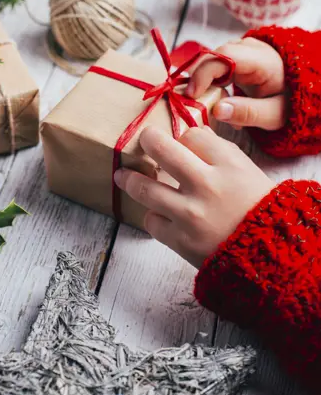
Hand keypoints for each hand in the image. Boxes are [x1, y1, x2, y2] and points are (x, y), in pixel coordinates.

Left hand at [114, 126, 273, 267]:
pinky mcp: (180, 240)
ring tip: (122, 176)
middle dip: (147, 140)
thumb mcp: (248, 172)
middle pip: (162, 149)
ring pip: (145, 187)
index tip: (183, 144)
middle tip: (142, 140)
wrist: (272, 259)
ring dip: (129, 179)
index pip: (192, 135)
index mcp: (228, 165)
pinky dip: (153, 215)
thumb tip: (191, 135)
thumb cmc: (261, 211)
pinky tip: (157, 212)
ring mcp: (190, 214)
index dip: (185, 138)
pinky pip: (151, 220)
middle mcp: (206, 186)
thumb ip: (219, 152)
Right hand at [186, 37, 286, 130]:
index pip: (225, 56)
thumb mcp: (274, 115)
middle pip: (213, 55)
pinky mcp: (235, 55)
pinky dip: (207, 79)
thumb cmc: (289, 103)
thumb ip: (248, 113)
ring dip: (202, 79)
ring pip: (211, 59)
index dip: (204, 73)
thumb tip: (217, 110)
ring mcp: (241, 48)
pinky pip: (214, 63)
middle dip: (198, 78)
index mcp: (263, 60)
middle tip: (191, 102)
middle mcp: (250, 47)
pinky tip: (210, 97)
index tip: (192, 95)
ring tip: (202, 102)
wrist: (301, 91)